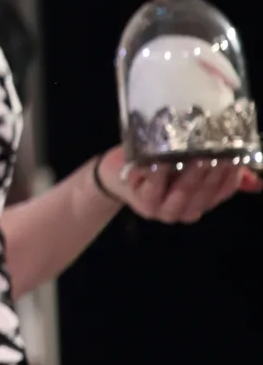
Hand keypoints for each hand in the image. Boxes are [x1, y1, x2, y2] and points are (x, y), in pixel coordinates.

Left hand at [101, 145, 261, 222]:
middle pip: (204, 193)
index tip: (236, 157)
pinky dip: (158, 176)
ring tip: (196, 157)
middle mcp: (184, 210)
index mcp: (200, 203)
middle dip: (213, 173)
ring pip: (183, 194)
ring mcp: (162, 209)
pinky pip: (153, 190)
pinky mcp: (141, 202)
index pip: (222, 192)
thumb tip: (255, 179)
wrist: (115, 172)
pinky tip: (161, 162)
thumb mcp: (187, 164)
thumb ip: (220, 170)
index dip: (231, 176)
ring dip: (191, 176)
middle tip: (218, 153)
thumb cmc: (155, 164)